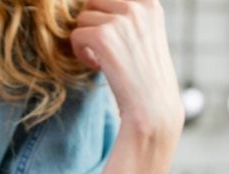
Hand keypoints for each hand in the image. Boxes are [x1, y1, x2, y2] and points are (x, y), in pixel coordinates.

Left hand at [71, 0, 182, 135]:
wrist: (153, 108)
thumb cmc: (147, 78)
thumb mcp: (146, 36)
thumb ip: (128, 18)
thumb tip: (92, 6)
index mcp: (150, 4)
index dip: (105, 17)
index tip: (113, 40)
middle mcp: (137, 6)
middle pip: (93, 1)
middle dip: (93, 24)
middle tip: (103, 49)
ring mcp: (121, 20)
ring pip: (82, 18)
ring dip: (86, 40)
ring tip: (102, 60)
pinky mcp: (103, 36)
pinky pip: (76, 35)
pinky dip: (80, 53)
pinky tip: (96, 66)